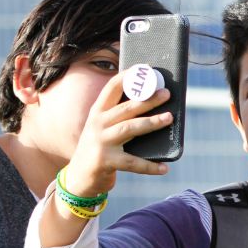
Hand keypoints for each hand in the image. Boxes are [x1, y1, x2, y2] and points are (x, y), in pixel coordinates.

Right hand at [65, 73, 171, 197]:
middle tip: (166, 94)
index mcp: (98, 113)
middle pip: (126, 108)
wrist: (78, 178)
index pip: (111, 88)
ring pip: (130, 128)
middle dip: (148, 100)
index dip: (127, 77)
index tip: (145, 69)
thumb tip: (151, 103)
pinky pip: (133, 162)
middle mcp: (98, 124)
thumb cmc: (98, 148)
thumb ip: (119, 117)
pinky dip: (149, 166)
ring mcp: (101, 142)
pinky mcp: (105, 161)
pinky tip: (164, 168)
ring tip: (169, 118)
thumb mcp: (103, 129)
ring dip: (152, 123)